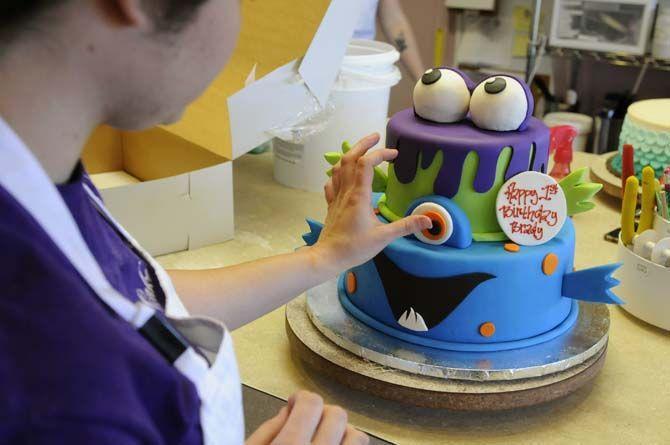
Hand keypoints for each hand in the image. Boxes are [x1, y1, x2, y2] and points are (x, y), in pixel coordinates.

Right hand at [246, 391, 368, 444]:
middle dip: (321, 413)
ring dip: (341, 433)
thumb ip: (267, 431)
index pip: (311, 403)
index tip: (294, 404)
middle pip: (337, 415)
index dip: (301, 398)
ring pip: (357, 437)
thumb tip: (290, 409)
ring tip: (324, 440)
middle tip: (306, 423)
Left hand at [314, 133, 430, 273]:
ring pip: (338, 167)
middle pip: (349, 158)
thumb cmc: (355, 248)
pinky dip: (338, 173)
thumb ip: (405, 226)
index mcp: (359, 196)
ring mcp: (335, 197)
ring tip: (362, 151)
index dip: (380, 154)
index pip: (366, 164)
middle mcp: (345, 191)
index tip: (394, 155)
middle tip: (376, 137)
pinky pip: (332, 182)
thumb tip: (428, 220)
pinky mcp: (330, 205)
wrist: (328, 257)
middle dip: (363, 144)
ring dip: (350, 154)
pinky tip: (344, 175)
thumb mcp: (384, 237)